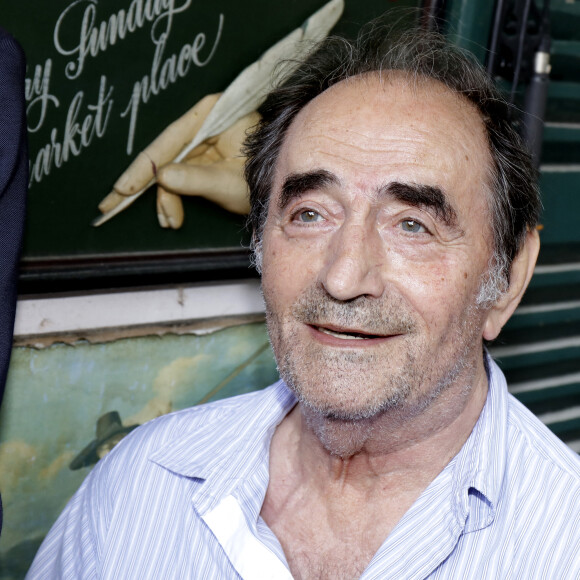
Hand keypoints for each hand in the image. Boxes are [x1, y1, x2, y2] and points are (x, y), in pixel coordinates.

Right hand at [97, 93, 258, 228]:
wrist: (286, 184)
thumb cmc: (266, 175)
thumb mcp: (229, 181)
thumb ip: (195, 178)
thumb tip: (162, 177)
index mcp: (212, 115)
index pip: (169, 140)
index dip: (144, 166)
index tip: (124, 187)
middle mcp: (204, 124)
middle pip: (165, 154)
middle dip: (147, 185)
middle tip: (115, 205)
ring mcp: (204, 142)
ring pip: (171, 169)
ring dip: (165, 198)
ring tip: (169, 220)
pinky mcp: (204, 158)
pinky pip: (181, 176)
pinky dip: (175, 197)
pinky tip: (172, 215)